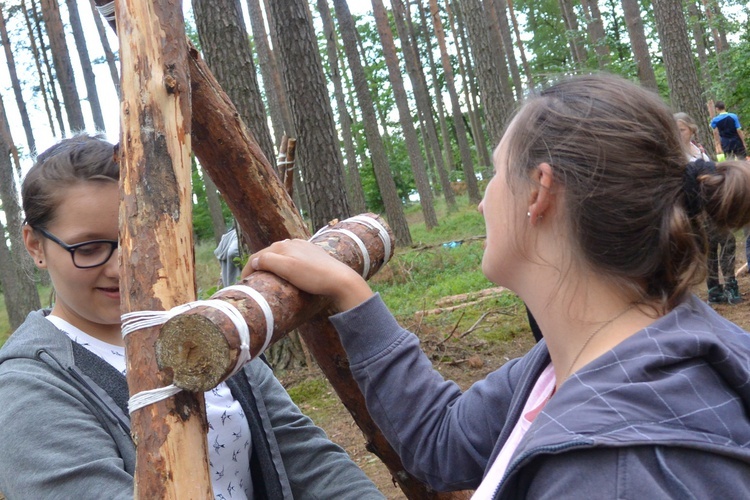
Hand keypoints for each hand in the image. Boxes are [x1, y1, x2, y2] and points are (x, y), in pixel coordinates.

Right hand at [243, 239, 373, 310]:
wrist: (340, 279)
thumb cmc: (313, 276)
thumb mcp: (287, 269)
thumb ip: (269, 261)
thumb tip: (255, 260)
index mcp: (283, 246)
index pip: (258, 256)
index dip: (248, 269)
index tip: (242, 282)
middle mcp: (291, 243)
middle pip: (268, 253)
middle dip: (258, 265)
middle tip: (251, 280)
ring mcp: (303, 247)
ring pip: (280, 255)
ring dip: (271, 264)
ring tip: (266, 276)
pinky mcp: (312, 253)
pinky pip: (292, 257)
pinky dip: (284, 263)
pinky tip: (287, 271)